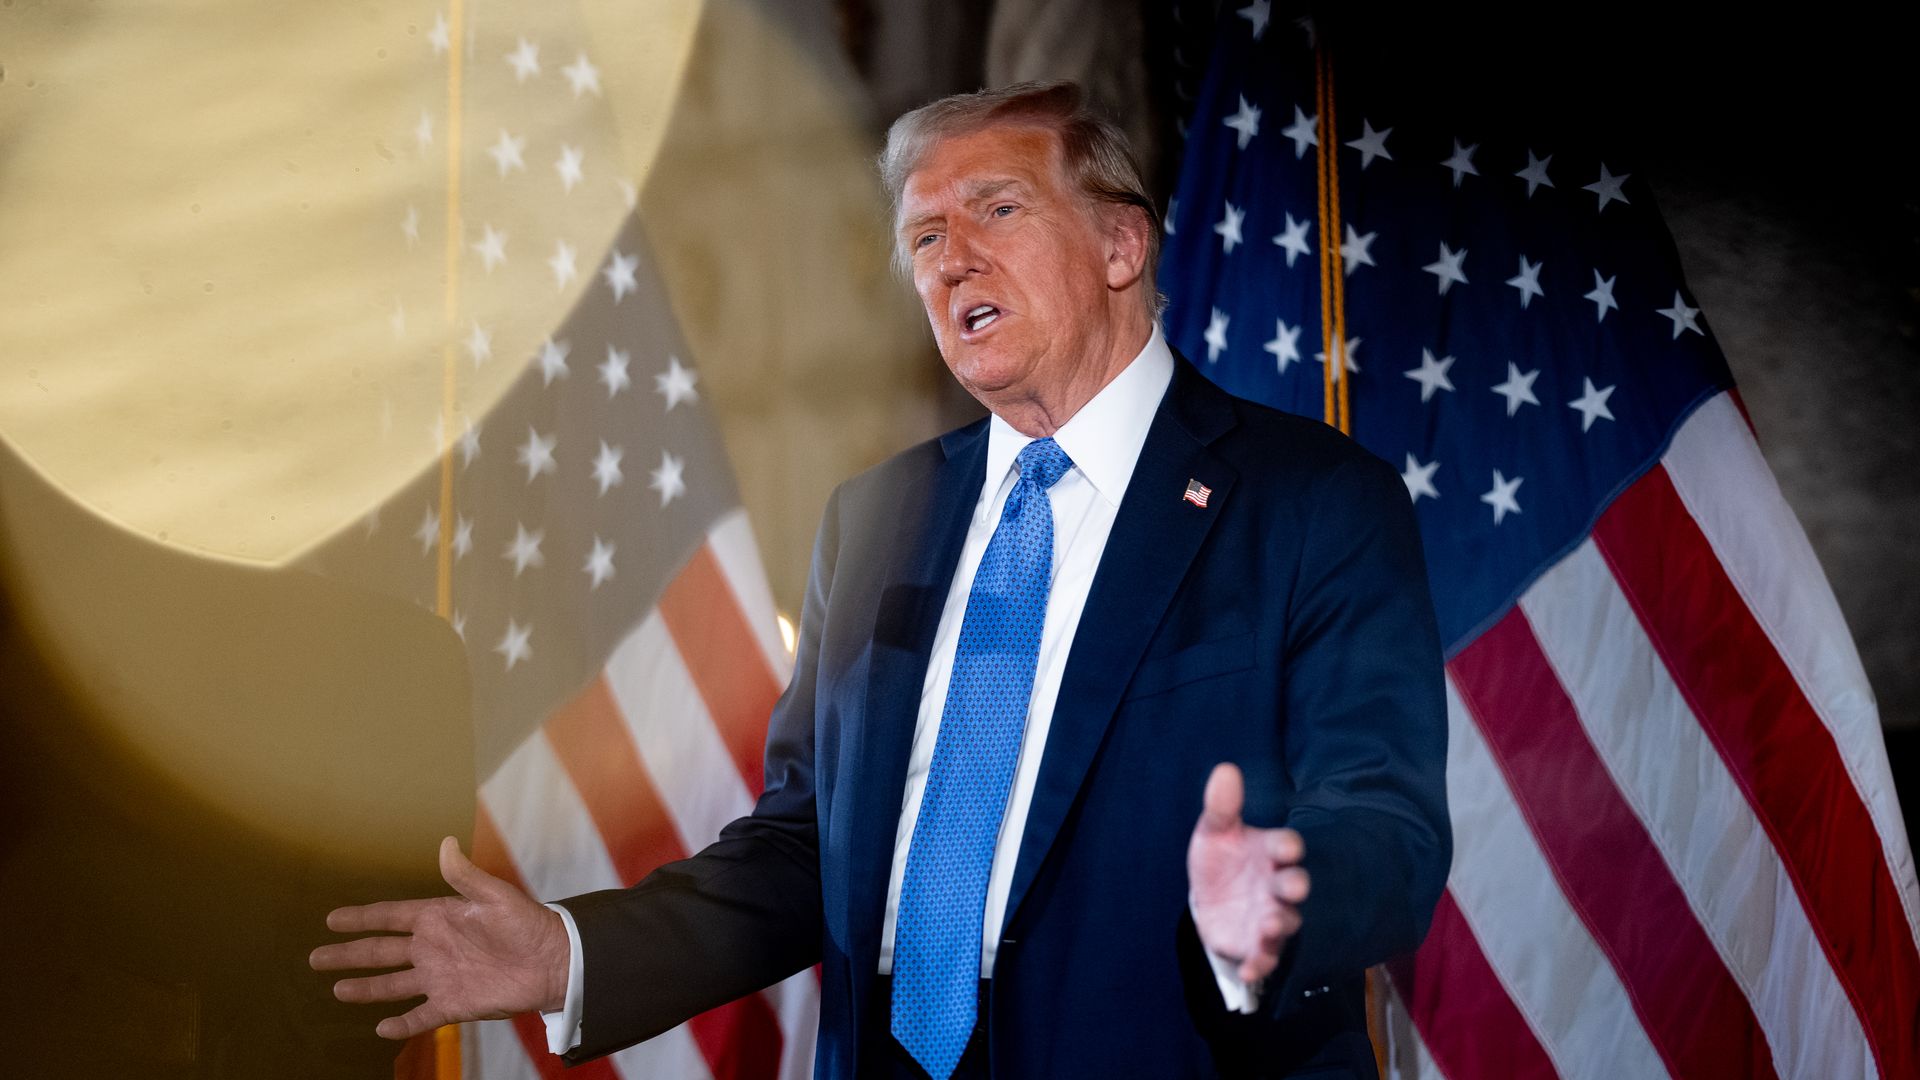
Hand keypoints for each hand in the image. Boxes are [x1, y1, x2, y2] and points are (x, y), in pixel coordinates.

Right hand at [309, 836, 571, 1039]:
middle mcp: (433, 948)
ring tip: (337, 991)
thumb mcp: (495, 895)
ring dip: (365, 988)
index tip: (332, 918)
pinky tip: (381, 1029)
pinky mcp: (453, 1004)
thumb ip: (465, 875)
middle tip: (315, 957)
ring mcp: (440, 977)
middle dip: (348, 954)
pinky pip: (421, 1016)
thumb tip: (445, 843)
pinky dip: (402, 1024)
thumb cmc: (528, 923)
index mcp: (439, 918)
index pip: (390, 917)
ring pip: (393, 985)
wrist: (553, 961)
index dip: (362, 918)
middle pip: (381, 952)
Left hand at [1187, 763, 1310, 983]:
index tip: (1284, 847)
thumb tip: (1225, 769)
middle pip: (1295, 885)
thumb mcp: (1214, 832)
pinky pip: (1264, 959)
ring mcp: (1270, 917)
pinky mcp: (1256, 946)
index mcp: (1270, 853)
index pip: (1287, 845)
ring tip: (1267, 925)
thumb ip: (1221, 806)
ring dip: (1278, 925)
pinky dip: (1259, 965)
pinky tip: (1248, 971)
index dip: (1287, 846)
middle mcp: (1277, 886)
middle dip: (1295, 886)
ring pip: (1284, 923)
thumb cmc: (1220, 860)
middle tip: (1292, 886)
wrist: (1209, 898)